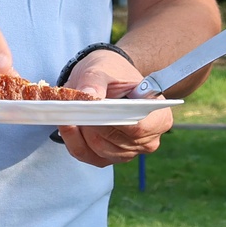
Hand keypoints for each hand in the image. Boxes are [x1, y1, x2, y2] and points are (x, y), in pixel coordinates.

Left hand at [59, 48, 173, 166]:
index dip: (113, 122)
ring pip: (98, 150)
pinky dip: (74, 141)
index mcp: (158, 117)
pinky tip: (66, 125)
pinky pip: (88, 155)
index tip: (91, 111)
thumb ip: (94, 82)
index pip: (137, 128)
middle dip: (91, 125)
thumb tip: (87, 96)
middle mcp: (148, 140)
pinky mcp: (109, 157)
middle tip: (71, 109)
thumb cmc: (112, 72)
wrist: (108, 78)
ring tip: (68, 114)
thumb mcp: (102, 69)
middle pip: (115, 141)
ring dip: (81, 133)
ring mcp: (129, 152)